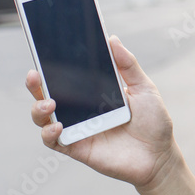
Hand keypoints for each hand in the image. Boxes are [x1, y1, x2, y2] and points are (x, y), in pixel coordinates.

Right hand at [27, 36, 178, 192]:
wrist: (161, 155)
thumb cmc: (154, 121)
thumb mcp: (144, 88)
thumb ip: (127, 65)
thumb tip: (111, 39)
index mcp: (93, 92)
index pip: (67, 76)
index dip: (53, 65)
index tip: (45, 50)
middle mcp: (81, 110)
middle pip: (48, 95)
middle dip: (36, 85)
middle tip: (34, 75)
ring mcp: (77, 129)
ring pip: (44, 118)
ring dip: (38, 109)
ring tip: (49, 104)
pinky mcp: (78, 148)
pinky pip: (54, 142)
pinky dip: (50, 134)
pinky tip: (58, 126)